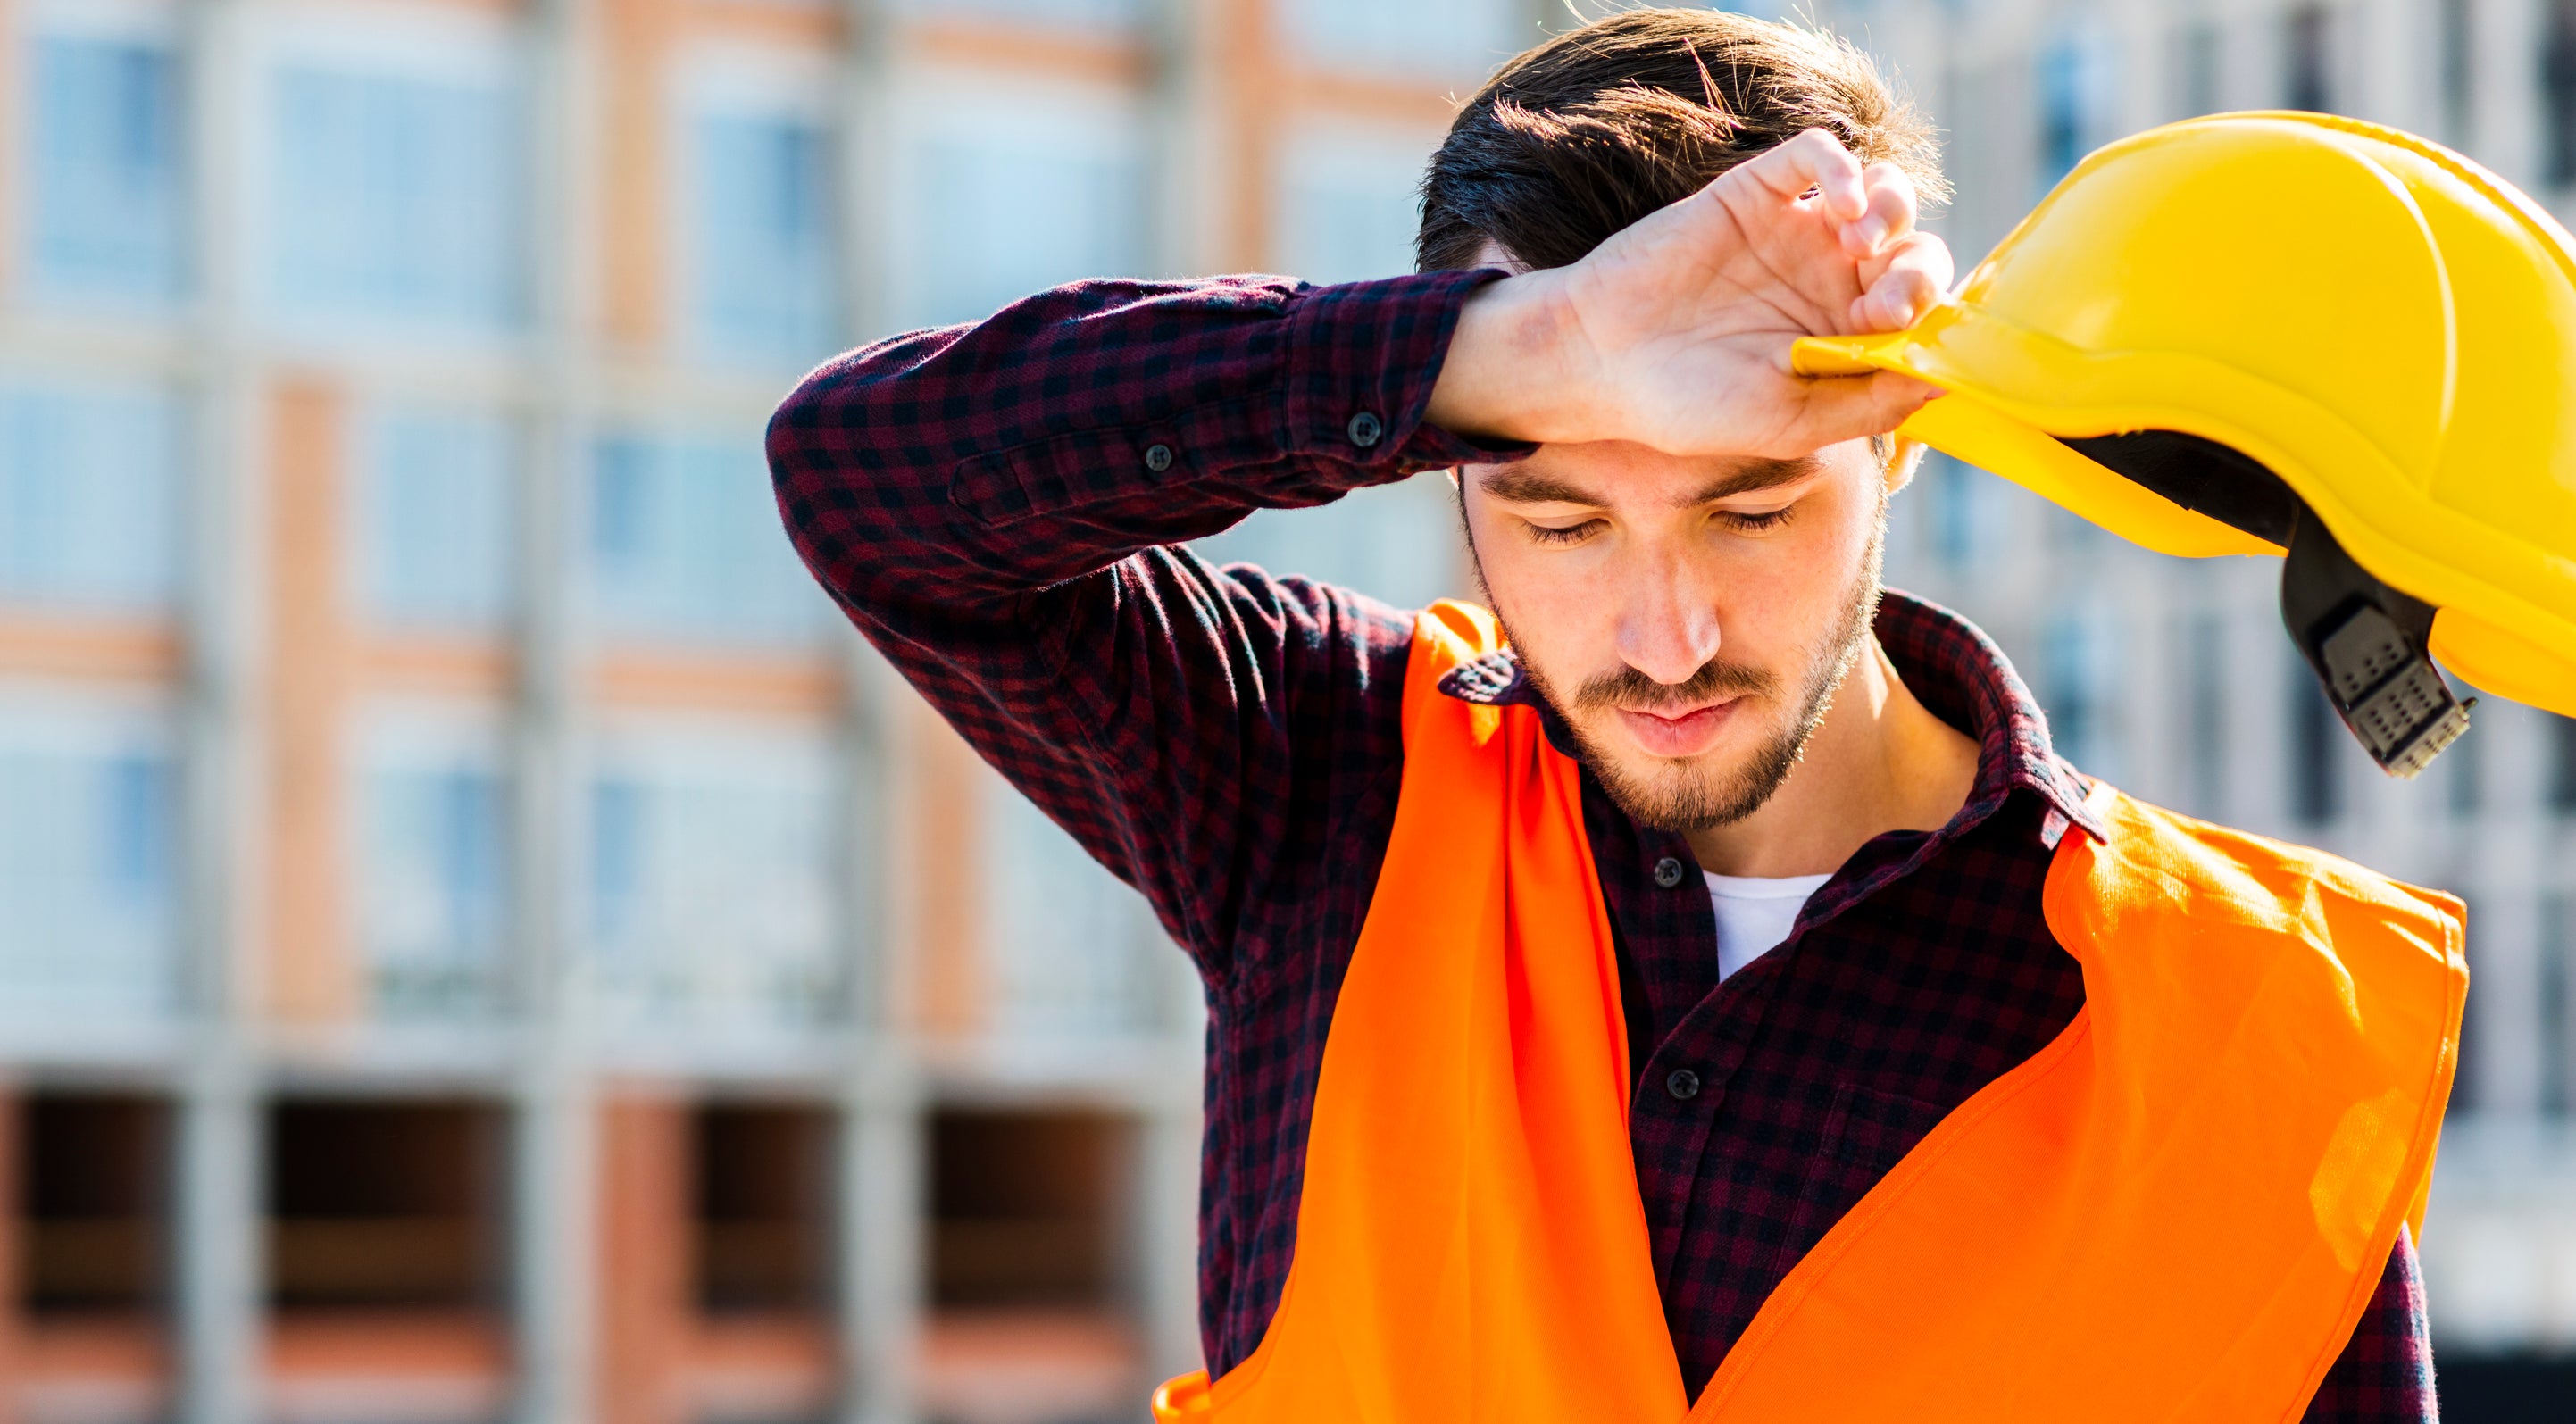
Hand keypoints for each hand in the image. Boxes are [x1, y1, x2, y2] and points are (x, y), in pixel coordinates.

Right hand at [1425, 128, 1950, 458]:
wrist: (1599, 362)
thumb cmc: (1688, 405)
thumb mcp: (1790, 422)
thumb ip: (1869, 403)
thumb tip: (1946, 381)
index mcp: (1842, 338)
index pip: (1921, 313)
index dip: (1928, 315)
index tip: (1890, 333)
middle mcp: (1828, 281)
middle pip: (1914, 252)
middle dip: (1917, 271)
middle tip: (1880, 299)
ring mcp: (1795, 233)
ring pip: (1884, 195)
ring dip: (1893, 212)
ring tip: (1858, 242)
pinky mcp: (1757, 192)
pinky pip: (1821, 156)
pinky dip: (1845, 168)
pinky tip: (1838, 205)